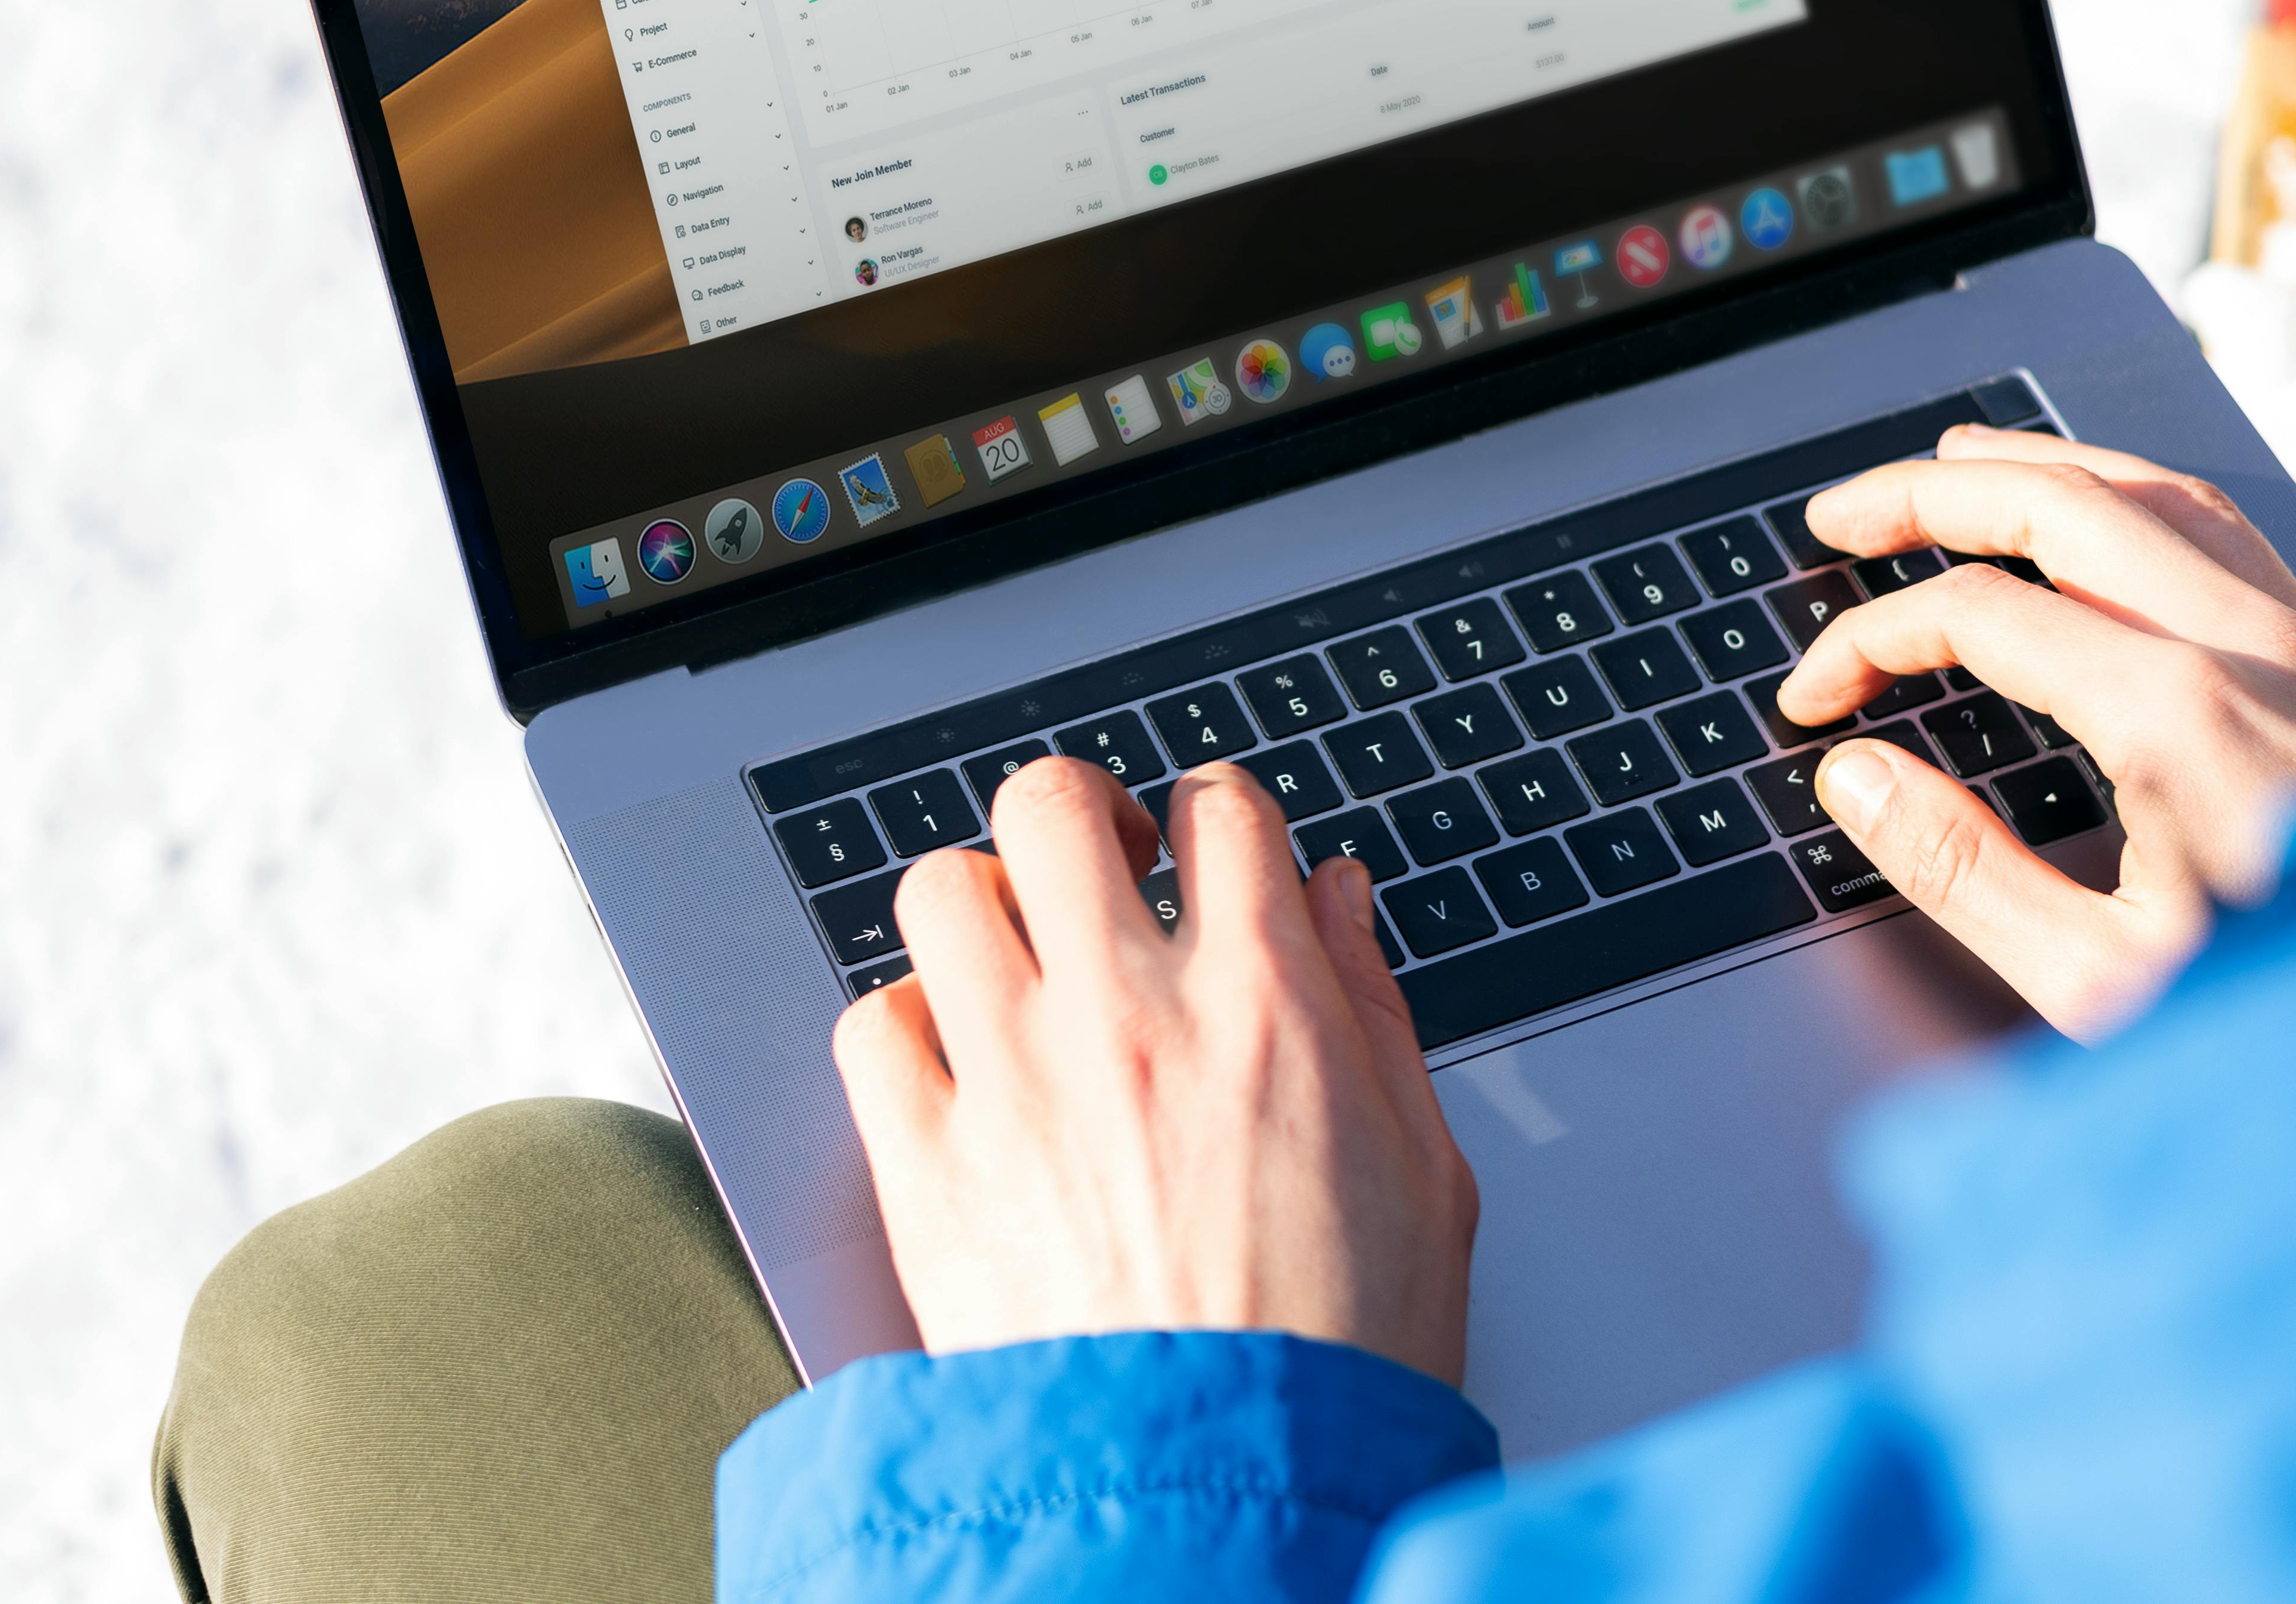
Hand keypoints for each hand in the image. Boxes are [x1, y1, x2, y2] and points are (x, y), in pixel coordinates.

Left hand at [831, 759, 1478, 1381]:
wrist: (1229, 1489)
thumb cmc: (1339, 1357)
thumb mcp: (1424, 1171)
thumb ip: (1373, 1010)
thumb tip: (1338, 899)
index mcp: (1263, 1006)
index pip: (1220, 811)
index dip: (1215, 814)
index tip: (1207, 850)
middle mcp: (1129, 1016)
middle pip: (1055, 807)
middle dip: (1081, 819)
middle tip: (1101, 870)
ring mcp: (1014, 1082)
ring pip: (941, 890)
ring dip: (981, 907)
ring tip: (1016, 959)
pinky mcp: (929, 1166)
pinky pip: (871, 1026)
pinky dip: (904, 1026)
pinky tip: (956, 1065)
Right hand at [1776, 425, 2295, 1038]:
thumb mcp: (2099, 980)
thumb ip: (1962, 869)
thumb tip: (1858, 778)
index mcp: (2173, 714)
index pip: (1977, 615)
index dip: (1870, 644)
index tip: (1820, 700)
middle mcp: (2247, 647)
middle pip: (2062, 504)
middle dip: (1931, 494)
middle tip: (1841, 515)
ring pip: (2153, 490)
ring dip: (2037, 467)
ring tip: (1952, 467)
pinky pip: (2225, 528)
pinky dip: (2132, 493)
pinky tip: (2097, 514)